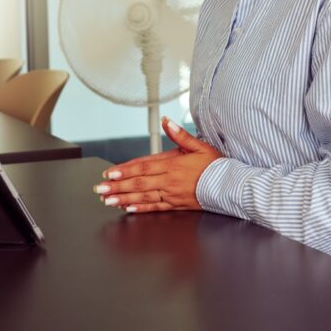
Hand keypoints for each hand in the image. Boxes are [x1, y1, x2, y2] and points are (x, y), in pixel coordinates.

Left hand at [93, 118, 221, 213]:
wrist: (230, 186)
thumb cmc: (215, 165)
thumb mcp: (199, 145)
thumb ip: (180, 135)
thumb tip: (166, 122)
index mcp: (172, 164)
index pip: (143, 167)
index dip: (125, 170)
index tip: (110, 172)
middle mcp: (169, 180)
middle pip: (138, 183)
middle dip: (117, 186)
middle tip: (100, 189)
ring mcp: (171, 194)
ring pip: (143, 197)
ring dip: (123, 198)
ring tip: (108, 200)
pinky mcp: (176, 205)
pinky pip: (155, 207)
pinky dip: (141, 208)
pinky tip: (128, 209)